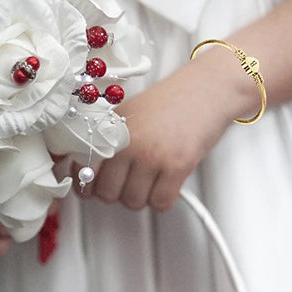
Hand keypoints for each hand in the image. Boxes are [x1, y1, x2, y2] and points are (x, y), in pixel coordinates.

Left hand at [81, 56, 242, 211]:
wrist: (208, 88)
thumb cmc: (172, 100)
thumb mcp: (131, 112)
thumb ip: (108, 139)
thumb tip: (85, 169)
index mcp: (113, 128)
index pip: (83, 171)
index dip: (89, 184)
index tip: (96, 185)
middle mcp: (128, 142)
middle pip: (107, 194)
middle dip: (119, 192)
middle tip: (132, 179)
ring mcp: (152, 155)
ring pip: (133, 202)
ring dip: (143, 196)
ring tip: (154, 176)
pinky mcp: (177, 166)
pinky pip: (161, 203)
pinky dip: (164, 198)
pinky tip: (168, 181)